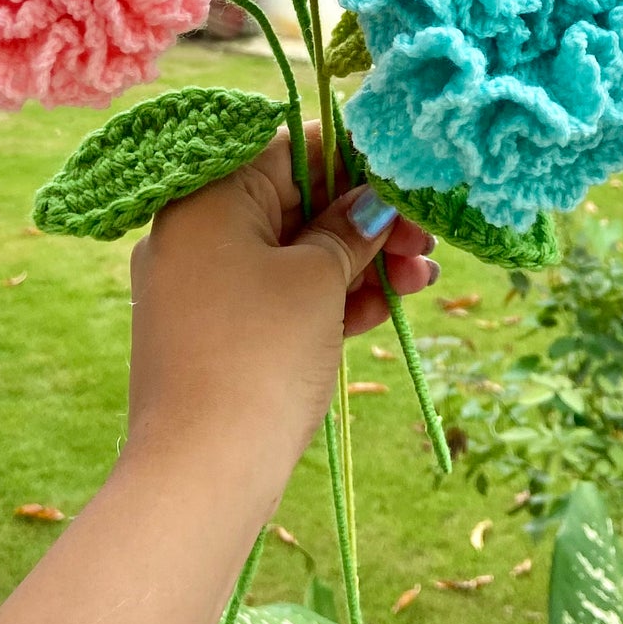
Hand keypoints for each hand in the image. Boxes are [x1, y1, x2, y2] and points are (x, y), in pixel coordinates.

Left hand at [126, 122, 437, 476]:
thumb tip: (374, 201)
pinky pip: (279, 293)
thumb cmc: (260, 352)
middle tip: (425, 237)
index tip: (408, 177)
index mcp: (210, 195)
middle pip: (298, 202)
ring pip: (295, 252)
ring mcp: (203, 283)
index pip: (293, 150)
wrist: (201, 473)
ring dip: (360, 262)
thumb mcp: (319, 278)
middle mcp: (196, 229)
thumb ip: (350, 227)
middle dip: (368, 220)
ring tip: (422, 278)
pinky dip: (329, 297)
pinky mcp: (216, 330)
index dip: (358, 161)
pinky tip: (385, 306)